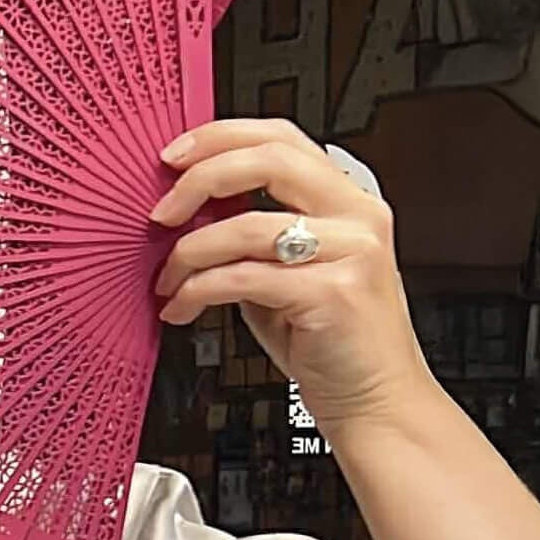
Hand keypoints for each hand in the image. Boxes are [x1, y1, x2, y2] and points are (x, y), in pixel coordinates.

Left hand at [149, 119, 433, 433]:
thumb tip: (185, 208)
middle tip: (161, 212)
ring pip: (246, 225)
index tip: (173, 156)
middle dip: (200, 179)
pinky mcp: (334, 294)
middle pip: (269, 160)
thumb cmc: (329, 340)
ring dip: (189, 253)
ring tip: (168, 279)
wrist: (377, 403)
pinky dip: (197, 291)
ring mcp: (351, 253)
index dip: (220, 137)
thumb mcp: (289, 271)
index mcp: (348, 200)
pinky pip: (241, 278)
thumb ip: (251, 231)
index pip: (280, 137)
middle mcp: (357, 217)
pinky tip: (182, 307)